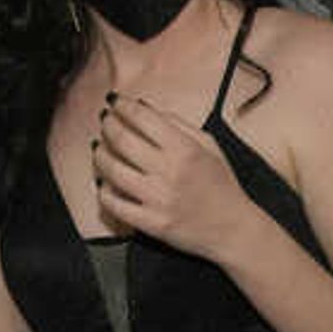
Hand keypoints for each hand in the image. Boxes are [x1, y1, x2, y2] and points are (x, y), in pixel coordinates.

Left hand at [92, 93, 262, 260]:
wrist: (233, 228)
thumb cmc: (222, 185)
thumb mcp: (209, 145)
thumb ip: (177, 123)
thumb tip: (144, 108)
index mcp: (184, 149)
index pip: (141, 117)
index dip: (122, 105)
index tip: (115, 102)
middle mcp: (169, 172)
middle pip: (121, 139)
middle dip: (107, 125)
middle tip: (105, 121)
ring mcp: (158, 199)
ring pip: (111, 170)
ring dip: (99, 154)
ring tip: (99, 148)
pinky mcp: (151, 223)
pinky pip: (114, 204)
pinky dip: (103, 190)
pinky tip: (104, 182)